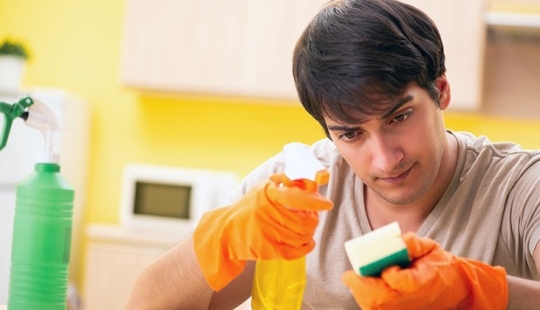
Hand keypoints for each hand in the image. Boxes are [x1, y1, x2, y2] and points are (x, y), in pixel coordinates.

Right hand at [193, 173, 332, 290]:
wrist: (226, 233)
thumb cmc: (249, 208)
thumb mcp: (263, 189)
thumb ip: (285, 183)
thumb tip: (310, 182)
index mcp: (267, 194)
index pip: (298, 197)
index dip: (316, 202)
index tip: (327, 204)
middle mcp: (267, 213)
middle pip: (304, 221)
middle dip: (313, 221)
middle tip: (312, 218)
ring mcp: (267, 232)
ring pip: (302, 236)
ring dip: (309, 234)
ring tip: (306, 230)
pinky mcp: (267, 249)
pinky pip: (295, 251)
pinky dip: (306, 248)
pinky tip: (308, 243)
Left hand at [342, 232, 507, 309]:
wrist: (454, 289)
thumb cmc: (440, 266)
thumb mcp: (431, 248)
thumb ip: (413, 242)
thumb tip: (396, 240)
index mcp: (422, 282)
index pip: (398, 281)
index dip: (388, 273)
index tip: (384, 264)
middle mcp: (412, 300)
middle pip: (381, 299)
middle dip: (361, 286)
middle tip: (348, 275)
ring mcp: (405, 309)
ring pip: (376, 308)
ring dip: (361, 294)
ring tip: (353, 281)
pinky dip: (366, 301)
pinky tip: (361, 290)